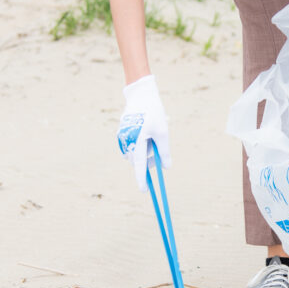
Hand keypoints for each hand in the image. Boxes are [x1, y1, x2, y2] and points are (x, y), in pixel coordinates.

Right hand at [117, 75, 171, 191]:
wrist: (141, 96)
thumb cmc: (154, 113)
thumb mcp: (163, 132)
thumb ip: (164, 151)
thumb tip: (166, 167)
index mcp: (137, 141)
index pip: (140, 165)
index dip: (142, 179)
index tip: (144, 191)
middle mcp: (126, 141)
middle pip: (138, 161)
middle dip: (148, 161)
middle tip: (159, 156)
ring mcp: (122, 137)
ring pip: (135, 154)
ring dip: (144, 152)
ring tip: (152, 137)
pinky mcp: (121, 133)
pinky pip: (131, 146)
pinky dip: (139, 145)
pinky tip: (145, 133)